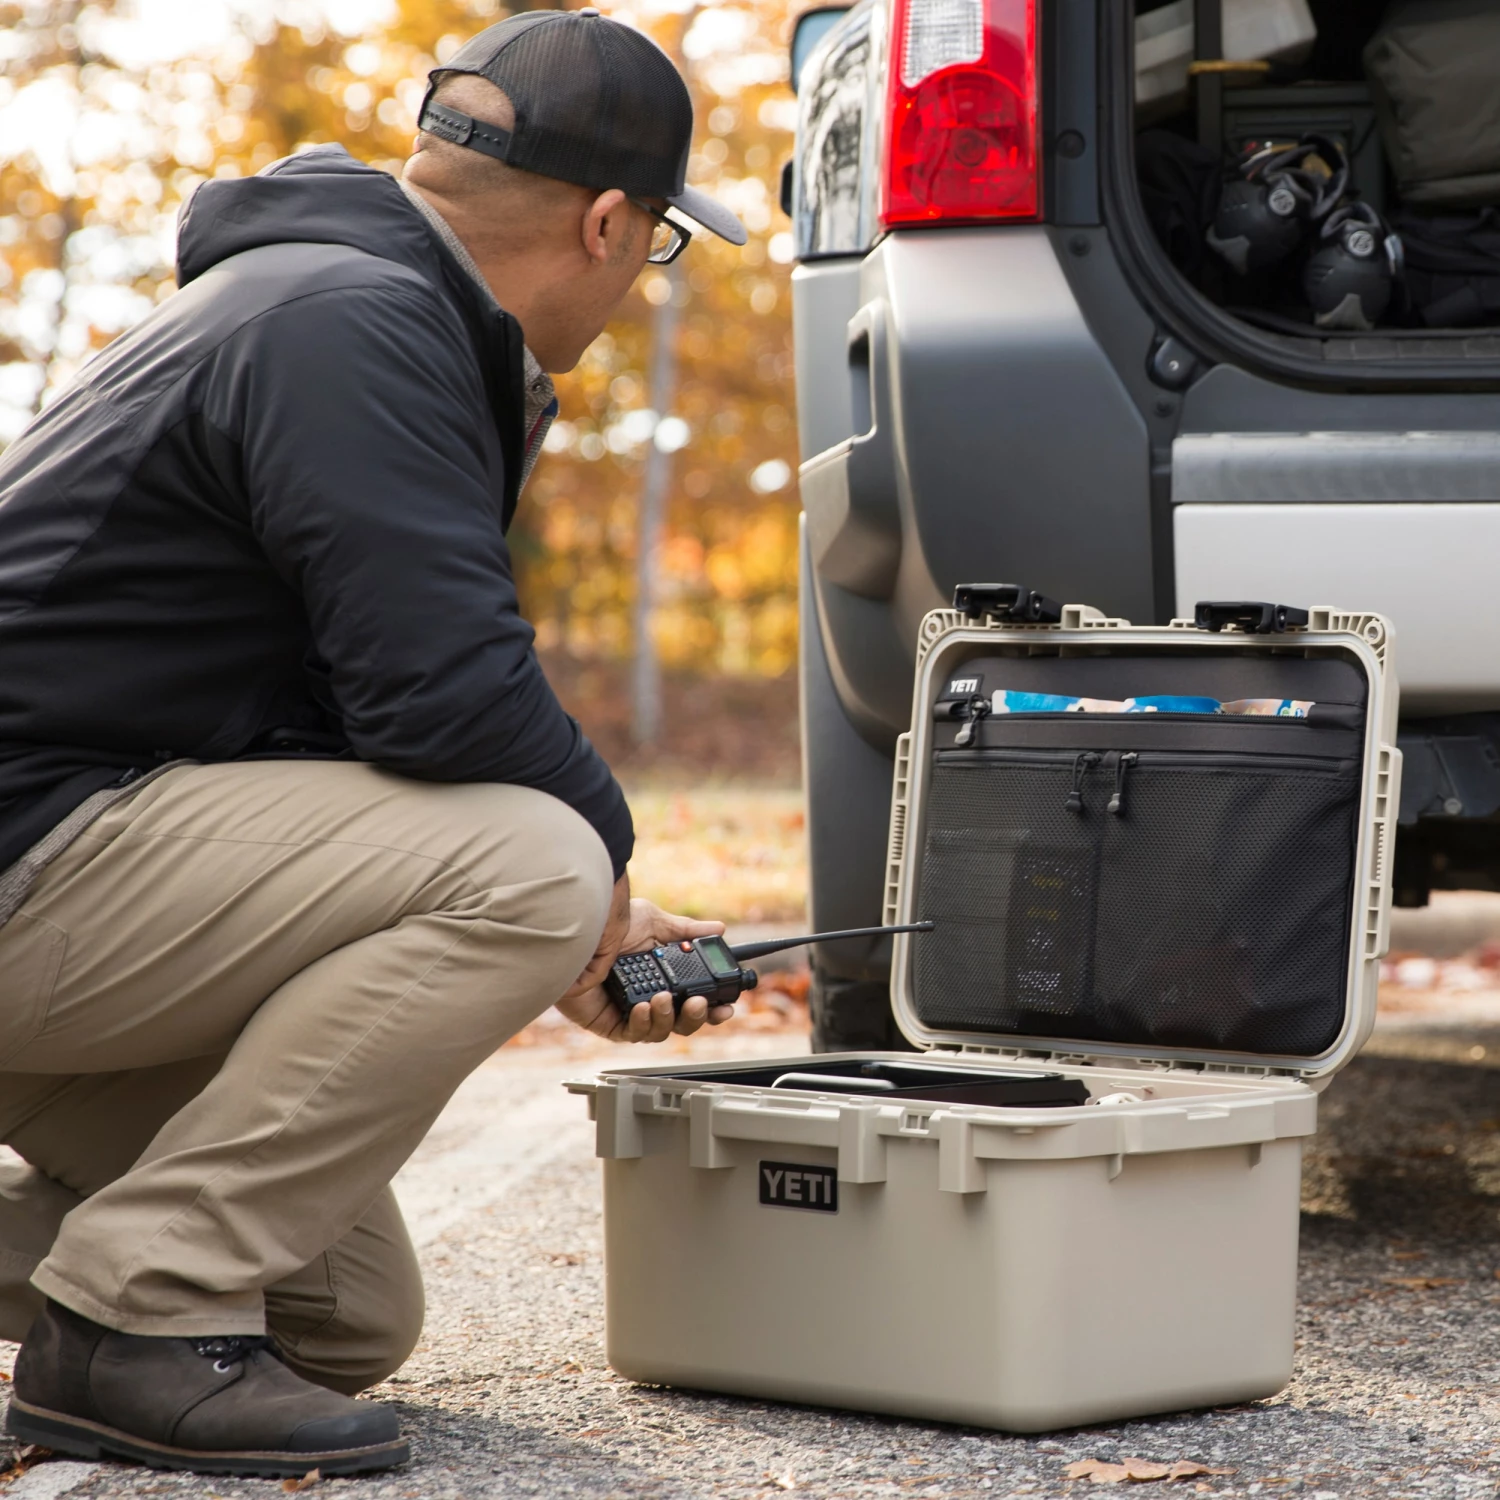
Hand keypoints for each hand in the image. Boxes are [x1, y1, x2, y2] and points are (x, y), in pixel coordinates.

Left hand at [556, 886, 735, 1042]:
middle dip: (696, 1017)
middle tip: (699, 1004)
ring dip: (669, 1018)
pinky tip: (641, 1007)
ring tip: (663, 999)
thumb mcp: (654, 922)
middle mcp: (648, 994)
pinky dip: (641, 1023)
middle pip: (682, 1021)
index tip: (726, 1006)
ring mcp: (628, 1010)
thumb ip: (686, 931)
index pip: (693, 998)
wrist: (578, 932)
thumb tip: (718, 928)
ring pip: (660, 1031)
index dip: (712, 1006)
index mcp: (662, 975)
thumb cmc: (606, 925)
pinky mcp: (608, 1023)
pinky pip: (632, 1034)